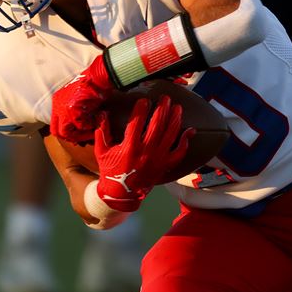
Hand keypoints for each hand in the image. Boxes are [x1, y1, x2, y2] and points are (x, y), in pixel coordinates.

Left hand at [50, 55, 115, 143]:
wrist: (99, 76)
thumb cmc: (94, 85)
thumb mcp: (80, 99)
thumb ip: (78, 112)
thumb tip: (82, 128)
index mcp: (58, 101)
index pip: (55, 123)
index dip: (66, 132)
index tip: (78, 134)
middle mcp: (57, 105)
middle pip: (56, 131)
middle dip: (71, 137)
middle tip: (84, 137)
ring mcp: (63, 107)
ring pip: (66, 132)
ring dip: (81, 134)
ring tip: (92, 130)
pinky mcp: (72, 109)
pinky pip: (80, 126)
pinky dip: (90, 126)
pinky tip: (97, 120)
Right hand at [94, 96, 194, 210]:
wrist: (122, 193)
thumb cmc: (110, 170)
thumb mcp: (101, 151)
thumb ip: (102, 131)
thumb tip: (101, 113)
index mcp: (129, 147)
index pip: (137, 123)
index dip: (141, 109)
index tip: (145, 100)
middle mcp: (145, 152)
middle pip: (157, 125)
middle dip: (162, 109)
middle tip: (165, 98)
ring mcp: (158, 159)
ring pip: (170, 135)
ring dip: (175, 119)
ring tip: (177, 107)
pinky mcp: (165, 166)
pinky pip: (179, 152)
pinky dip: (186, 141)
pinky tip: (190, 130)